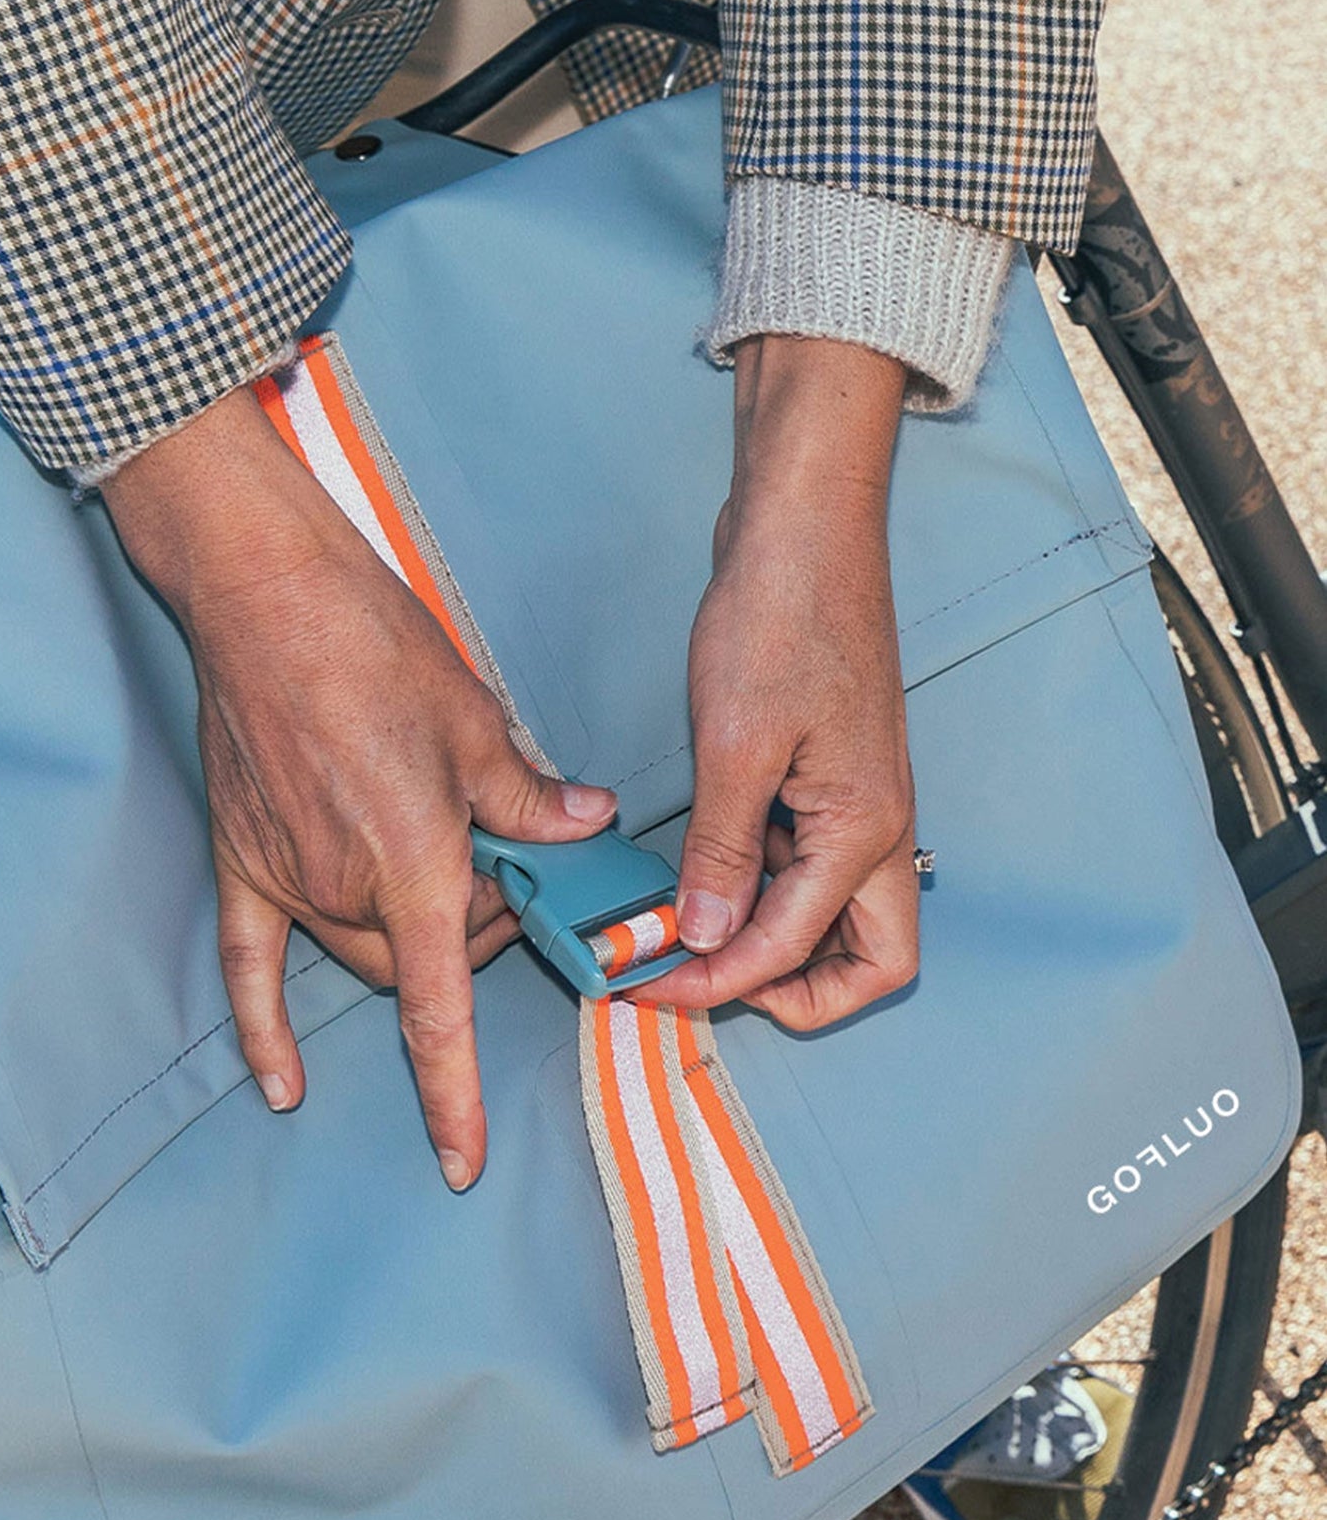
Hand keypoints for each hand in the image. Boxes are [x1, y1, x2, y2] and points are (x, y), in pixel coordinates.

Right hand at [103, 384, 615, 1188]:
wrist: (267, 597)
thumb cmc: (375, 649)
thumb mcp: (479, 723)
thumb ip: (531, 798)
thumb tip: (586, 823)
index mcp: (415, 865)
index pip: (440, 1011)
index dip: (453, 1095)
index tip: (461, 1160)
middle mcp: (345, 889)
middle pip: (418, 969)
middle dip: (470, 947)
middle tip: (502, 880)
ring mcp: (285, 880)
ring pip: (359, 957)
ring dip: (405, 948)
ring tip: (438, 874)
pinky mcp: (242, 860)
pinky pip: (249, 965)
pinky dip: (264, 1026)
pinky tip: (279, 1081)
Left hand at [637, 336, 919, 1028]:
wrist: (804, 524)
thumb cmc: (781, 616)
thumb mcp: (736, 745)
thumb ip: (724, 852)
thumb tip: (704, 936)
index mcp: (865, 830)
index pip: (792, 951)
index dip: (715, 981)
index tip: (644, 982)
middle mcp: (877, 828)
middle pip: (865, 961)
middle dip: (792, 995)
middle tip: (698, 984)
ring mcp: (857, 802)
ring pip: (837, 917)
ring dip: (772, 943)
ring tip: (685, 941)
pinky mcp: (829, 776)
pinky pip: (808, 864)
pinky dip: (761, 889)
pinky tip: (700, 877)